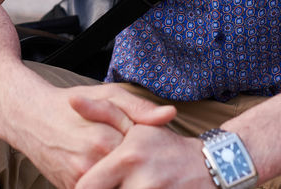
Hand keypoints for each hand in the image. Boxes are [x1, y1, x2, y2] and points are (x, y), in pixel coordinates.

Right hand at [8, 84, 175, 188]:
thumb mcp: (107, 95)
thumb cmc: (71, 103)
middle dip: (138, 166)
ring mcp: (79, 180)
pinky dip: (108, 181)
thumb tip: (170, 114)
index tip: (151, 144)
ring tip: (123, 161)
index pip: (143, 154)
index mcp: (106, 139)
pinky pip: (101, 188)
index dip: (150, 148)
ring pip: (118, 183)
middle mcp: (92, 164)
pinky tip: (109, 169)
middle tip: (141, 156)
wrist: (29, 117)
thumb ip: (139, 108)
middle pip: (132, 173)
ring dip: (124, 176)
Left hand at [74, 123, 214, 188]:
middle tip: (115, 182)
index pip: (85, 187)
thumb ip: (102, 112)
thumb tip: (71, 100)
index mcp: (127, 158)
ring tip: (127, 184)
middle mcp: (141, 183)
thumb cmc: (165, 145)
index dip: (85, 186)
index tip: (92, 183)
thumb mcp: (135, 124)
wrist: (209, 168)